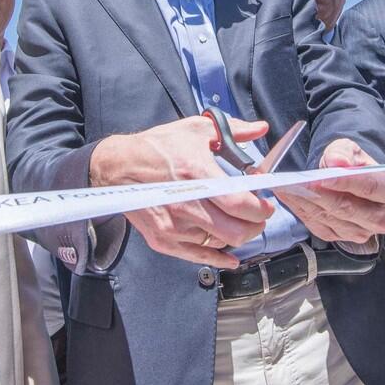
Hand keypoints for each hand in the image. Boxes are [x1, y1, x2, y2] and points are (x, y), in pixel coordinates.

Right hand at [90, 116, 274, 268]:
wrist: (117, 167)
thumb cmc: (156, 147)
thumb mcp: (196, 130)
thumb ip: (234, 130)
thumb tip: (260, 128)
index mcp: (197, 174)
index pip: (241, 204)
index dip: (261, 209)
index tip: (266, 204)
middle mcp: (186, 203)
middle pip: (236, 231)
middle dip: (256, 225)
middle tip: (258, 216)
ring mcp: (174, 226)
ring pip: (220, 243)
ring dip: (237, 236)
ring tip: (238, 223)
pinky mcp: (163, 239)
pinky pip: (198, 256)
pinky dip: (218, 257)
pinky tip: (229, 255)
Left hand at [264, 138, 384, 243]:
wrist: (349, 180)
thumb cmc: (352, 163)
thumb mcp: (350, 150)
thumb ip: (343, 153)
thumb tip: (338, 162)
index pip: (370, 188)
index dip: (346, 183)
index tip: (323, 177)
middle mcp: (382, 218)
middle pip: (348, 208)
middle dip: (320, 194)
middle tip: (297, 183)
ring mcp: (362, 232)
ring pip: (330, 218)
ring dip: (306, 203)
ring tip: (287, 188)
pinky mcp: (342, 238)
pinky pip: (318, 226)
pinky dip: (301, 211)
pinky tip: (289, 197)